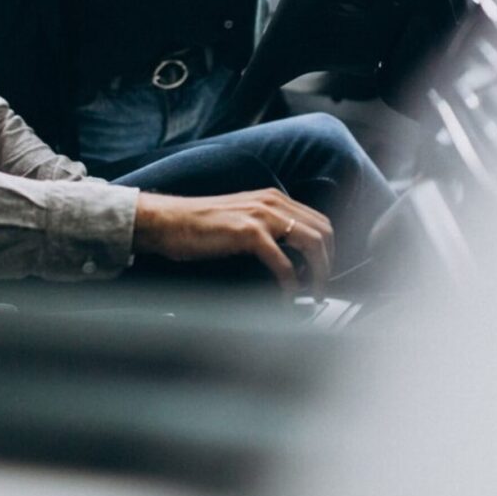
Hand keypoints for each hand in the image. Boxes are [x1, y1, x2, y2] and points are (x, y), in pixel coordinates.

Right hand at [133, 187, 334, 297]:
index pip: (319, 220)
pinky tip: (287, 297)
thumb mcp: (240, 217)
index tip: (323, 272)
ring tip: (311, 295)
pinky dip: (291, 284)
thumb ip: (265, 227)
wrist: (168, 221)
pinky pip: (284, 263)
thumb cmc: (198, 225)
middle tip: (321, 288)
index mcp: (273, 198)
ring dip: (317, 273)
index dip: (328, 249)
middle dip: (329, 263)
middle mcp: (272, 202)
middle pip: (323, 231)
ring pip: (312, 243)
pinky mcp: (249, 233)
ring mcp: (262, 216)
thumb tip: (288, 253)